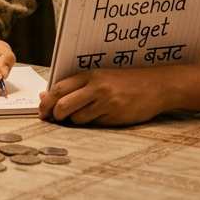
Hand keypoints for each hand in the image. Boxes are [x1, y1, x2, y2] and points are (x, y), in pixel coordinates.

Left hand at [39, 67, 176, 125]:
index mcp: (90, 75)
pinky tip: (99, 117)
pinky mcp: (115, 115)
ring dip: (73, 121)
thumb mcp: (101, 77)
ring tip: (81, 116)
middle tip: (52, 119)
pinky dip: (90, 123)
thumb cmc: (127, 82)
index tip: (42, 110)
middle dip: (53, 115)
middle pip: (62, 104)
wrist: (158, 85)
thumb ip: (76, 86)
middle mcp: (96, 87)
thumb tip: (45, 95)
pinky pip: (93, 124)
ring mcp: (105, 102)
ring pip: (76, 117)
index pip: (58, 88)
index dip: (46, 101)